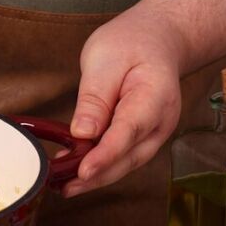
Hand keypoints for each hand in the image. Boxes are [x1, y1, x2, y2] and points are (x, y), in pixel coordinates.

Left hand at [62, 0, 225, 196]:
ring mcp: (155, 132)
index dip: (104, 156)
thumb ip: (95, 98)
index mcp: (154, 97)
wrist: (157, 39)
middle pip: (128, 157)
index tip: (82, 171)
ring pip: (126, 163)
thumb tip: (82, 133)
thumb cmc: (131, 44)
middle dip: (96, 176)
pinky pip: (123, 157)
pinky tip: (76, 171)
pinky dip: (101, 167)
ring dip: (97, 178)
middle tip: (64, 186)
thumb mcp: (105, 60)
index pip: (128, 132)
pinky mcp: (143, 137)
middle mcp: (161, 122)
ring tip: (64, 186)